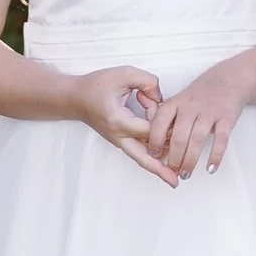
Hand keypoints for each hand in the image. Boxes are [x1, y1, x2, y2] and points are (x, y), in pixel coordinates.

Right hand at [70, 64, 177, 184]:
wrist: (75, 98)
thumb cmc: (96, 86)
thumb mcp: (124, 74)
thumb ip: (148, 82)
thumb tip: (162, 97)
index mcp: (118, 121)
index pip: (149, 129)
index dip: (166, 126)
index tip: (180, 123)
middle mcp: (118, 135)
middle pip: (143, 157)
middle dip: (160, 169)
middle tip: (176, 181)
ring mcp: (118, 140)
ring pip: (140, 158)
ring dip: (156, 167)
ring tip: (172, 179)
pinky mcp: (120, 140)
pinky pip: (137, 151)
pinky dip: (150, 158)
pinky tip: (162, 165)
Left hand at [146, 51, 255, 177]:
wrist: (229, 79)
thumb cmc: (200, 95)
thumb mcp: (180, 100)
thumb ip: (168, 120)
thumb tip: (156, 147)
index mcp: (176, 102)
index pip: (160, 121)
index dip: (155, 139)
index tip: (153, 154)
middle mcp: (191, 106)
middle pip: (179, 136)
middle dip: (174, 157)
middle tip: (172, 171)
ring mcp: (210, 112)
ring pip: (197, 139)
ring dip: (190, 160)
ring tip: (186, 174)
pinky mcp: (227, 117)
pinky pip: (221, 139)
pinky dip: (216, 155)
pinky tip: (211, 168)